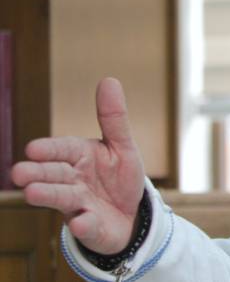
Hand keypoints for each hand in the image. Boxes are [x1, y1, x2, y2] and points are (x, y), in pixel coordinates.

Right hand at [11, 77, 145, 254]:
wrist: (131, 215)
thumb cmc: (119, 177)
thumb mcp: (122, 146)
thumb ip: (113, 118)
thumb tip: (108, 80)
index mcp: (81, 157)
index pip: (63, 150)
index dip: (50, 150)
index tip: (33, 148)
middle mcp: (74, 180)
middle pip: (54, 174)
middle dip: (37, 173)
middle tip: (19, 172)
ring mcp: (79, 205)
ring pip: (62, 199)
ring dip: (48, 195)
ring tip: (32, 193)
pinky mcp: (90, 228)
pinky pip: (87, 226)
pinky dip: (84, 225)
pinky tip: (79, 222)